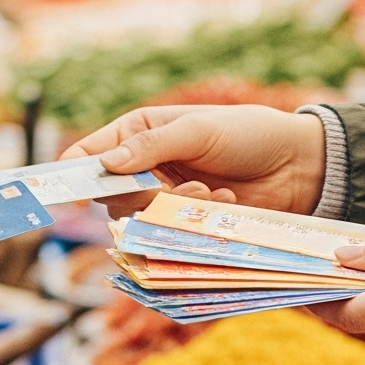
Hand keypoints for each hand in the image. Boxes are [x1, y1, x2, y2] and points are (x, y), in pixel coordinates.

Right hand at [63, 105, 327, 212]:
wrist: (298, 165)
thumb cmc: (249, 134)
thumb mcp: (199, 129)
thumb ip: (152, 147)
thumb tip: (108, 163)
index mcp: (139, 132)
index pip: (90, 154)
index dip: (72, 174)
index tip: (66, 195)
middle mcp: (145, 168)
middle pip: (111, 197)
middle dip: (138, 196)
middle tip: (173, 189)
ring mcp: (165, 198)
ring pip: (139, 220)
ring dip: (171, 209)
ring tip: (208, 193)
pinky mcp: (186, 224)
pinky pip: (169, 235)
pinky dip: (193, 221)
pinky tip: (223, 202)